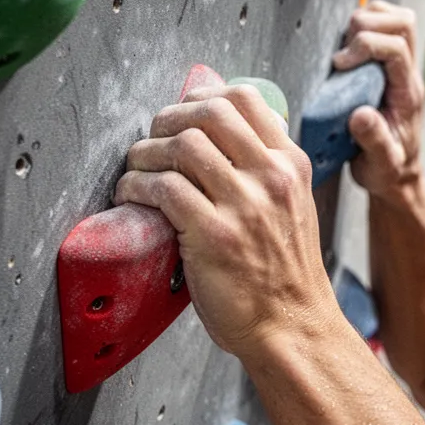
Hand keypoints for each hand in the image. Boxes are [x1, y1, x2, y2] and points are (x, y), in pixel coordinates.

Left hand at [114, 83, 336, 354]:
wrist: (293, 327)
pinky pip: (163, 189)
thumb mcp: (293, 207)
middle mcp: (272, 178)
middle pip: (210, 112)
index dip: (201, 97)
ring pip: (182, 145)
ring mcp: (245, 206)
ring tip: (136, 170)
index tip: (179, 114)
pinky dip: (136, 186)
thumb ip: (265, 170)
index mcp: (291, 166)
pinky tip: (131, 197)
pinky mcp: (214, 236)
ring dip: (145, 153)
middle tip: (151, 140)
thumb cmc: (284, 274)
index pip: (245, 99)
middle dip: (168, 118)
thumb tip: (222, 133)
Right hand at [335, 0, 424, 201]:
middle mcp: (407, 75)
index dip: (366, 46)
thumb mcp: (381, 165)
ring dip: (366, 21)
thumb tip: (360, 115)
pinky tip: (345, 50)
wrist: (395, 175)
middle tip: (342, 53)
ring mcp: (399, 68)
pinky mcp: (386, 66)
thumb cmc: (387, 170)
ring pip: (395, 19)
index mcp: (408, 94)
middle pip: (402, 23)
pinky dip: (362, 27)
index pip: (397, 49)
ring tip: (343, 48)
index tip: (339, 65)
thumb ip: (373, 141)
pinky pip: (383, 28)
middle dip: (367, 26)